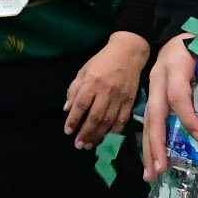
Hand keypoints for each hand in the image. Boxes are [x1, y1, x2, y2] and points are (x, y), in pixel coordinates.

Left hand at [63, 32, 151, 147]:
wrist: (129, 53)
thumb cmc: (102, 61)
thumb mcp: (84, 70)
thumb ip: (74, 89)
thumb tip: (67, 109)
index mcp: (93, 82)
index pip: (81, 105)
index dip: (74, 120)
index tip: (68, 131)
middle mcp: (106, 91)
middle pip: (95, 117)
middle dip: (85, 133)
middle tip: (78, 145)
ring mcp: (120, 98)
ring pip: (108, 121)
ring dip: (98, 136)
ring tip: (89, 145)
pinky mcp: (130, 101)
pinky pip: (122, 120)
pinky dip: (114, 131)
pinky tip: (106, 138)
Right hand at [141, 33, 197, 181]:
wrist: (182, 29)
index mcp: (175, 66)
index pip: (177, 95)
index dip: (187, 116)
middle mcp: (157, 78)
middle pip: (153, 113)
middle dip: (156, 143)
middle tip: (160, 168)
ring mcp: (151, 87)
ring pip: (146, 120)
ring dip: (148, 148)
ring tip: (150, 174)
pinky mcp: (151, 94)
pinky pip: (148, 121)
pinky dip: (149, 142)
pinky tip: (151, 161)